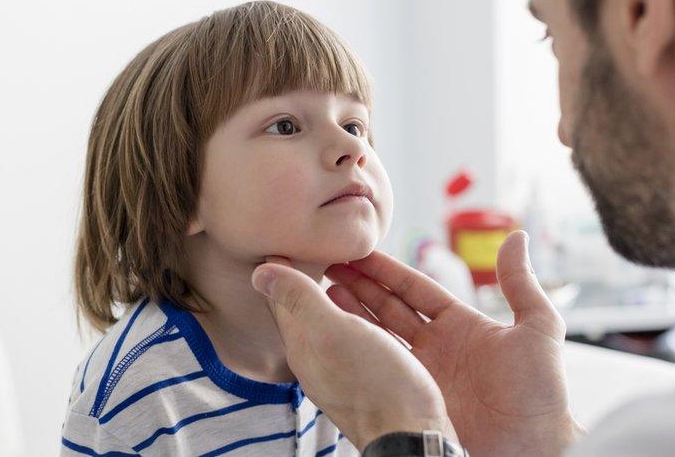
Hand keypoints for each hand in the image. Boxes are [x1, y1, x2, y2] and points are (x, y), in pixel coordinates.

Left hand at [251, 257, 455, 451]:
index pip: (284, 302)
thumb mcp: (331, 333)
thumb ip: (298, 300)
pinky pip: (367, 330)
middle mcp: (324, 359)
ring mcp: (353, 368)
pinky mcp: (382, 374)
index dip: (282, 269)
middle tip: (310, 244)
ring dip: (342, 289)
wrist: (415, 435)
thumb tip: (259, 272)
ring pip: (341, 319)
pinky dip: (366, 308)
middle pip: (311, 310)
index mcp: (305, 348)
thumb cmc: (374, 384)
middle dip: (310, 278)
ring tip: (342, 262)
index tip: (282, 239)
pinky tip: (375, 303)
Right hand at [326, 231, 583, 455]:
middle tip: (329, 263)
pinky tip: (335, 334)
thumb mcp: (538, 330)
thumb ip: (521, 284)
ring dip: (350, 313)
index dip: (386, 270)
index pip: (414, 289)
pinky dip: (356, 350)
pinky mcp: (411, 399)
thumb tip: (515, 237)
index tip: (360, 251)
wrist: (535, 450)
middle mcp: (435, 347)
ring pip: (376, 336)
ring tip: (321, 291)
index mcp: (461, 326)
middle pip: (388, 308)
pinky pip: (379, 370)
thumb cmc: (542, 395)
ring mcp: (420, 374)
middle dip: (358, 285)